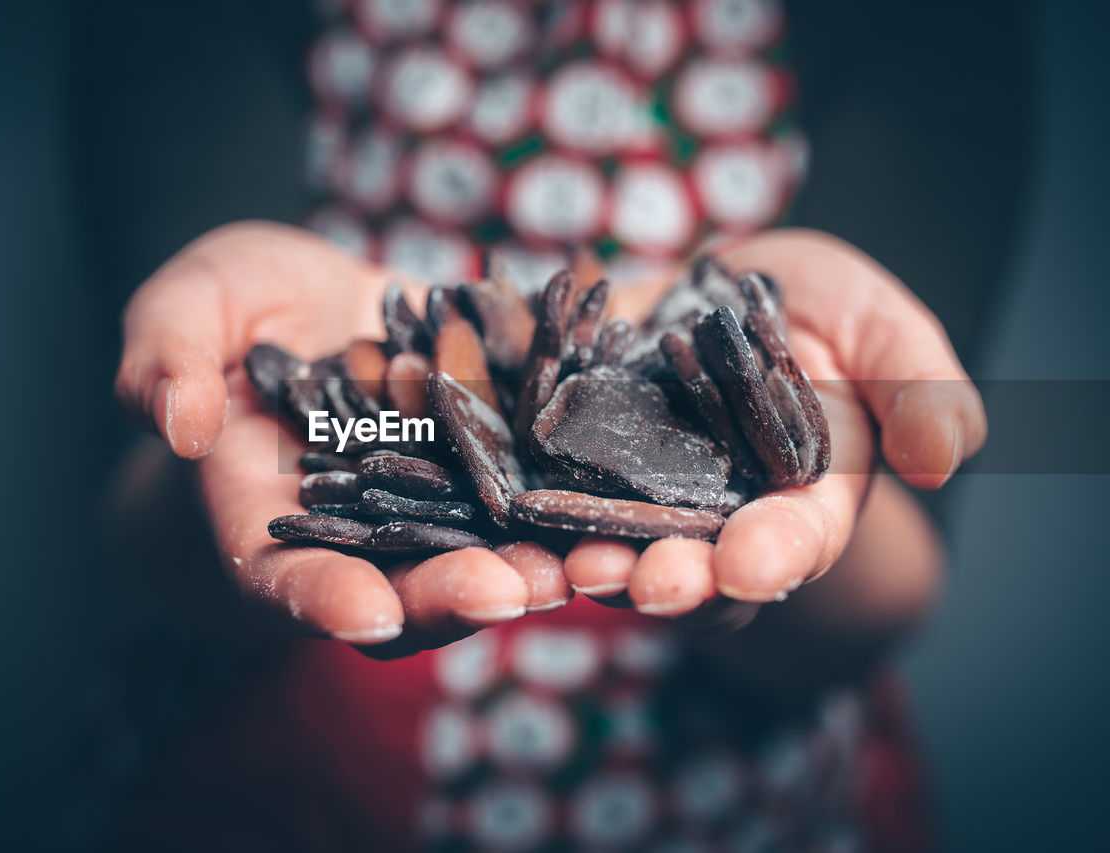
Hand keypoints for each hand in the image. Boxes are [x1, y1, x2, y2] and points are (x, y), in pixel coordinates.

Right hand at [115, 222, 570, 652]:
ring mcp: (434, 512)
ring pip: (484, 560)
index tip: (364, 611)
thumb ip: (165, 357)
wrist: (319, 310)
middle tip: (519, 590)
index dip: (320, 600)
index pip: (282, 576)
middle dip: (461, 594)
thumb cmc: (236, 309)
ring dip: (543, 569)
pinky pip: (538, 498)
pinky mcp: (494, 473)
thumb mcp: (189, 308)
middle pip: (402, 588)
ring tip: (599, 561)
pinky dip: (580, 505)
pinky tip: (635, 500)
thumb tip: (175, 417)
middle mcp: (361, 535)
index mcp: (270, 516)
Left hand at [564, 229, 986, 618]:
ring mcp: (636, 496)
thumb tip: (944, 456)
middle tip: (646, 584)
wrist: (715, 288)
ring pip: (615, 545)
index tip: (751, 567)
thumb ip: (919, 389)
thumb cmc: (818, 309)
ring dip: (593, 560)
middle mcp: (712, 515)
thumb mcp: (880, 328)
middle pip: (696, 565)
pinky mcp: (569, 461)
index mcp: (798, 500)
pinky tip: (505, 506)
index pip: (794, 540)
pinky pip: (544, 490)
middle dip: (673, 579)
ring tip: (572, 566)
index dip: (774, 555)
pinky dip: (525, 503)